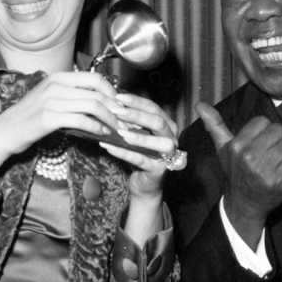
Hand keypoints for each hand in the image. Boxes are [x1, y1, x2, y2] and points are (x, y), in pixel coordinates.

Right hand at [0, 71, 120, 183]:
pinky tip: (101, 134)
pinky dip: (96, 127)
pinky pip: (81, 120)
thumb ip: (71, 96)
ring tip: (117, 129)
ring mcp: (52, 101)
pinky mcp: (49, 118)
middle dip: (116, 107)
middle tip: (125, 120)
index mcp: (58, 77)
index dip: (112, 91)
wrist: (4, 131)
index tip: (120, 105)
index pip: (95, 78)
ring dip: (109, 119)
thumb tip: (99, 102)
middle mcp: (56, 85)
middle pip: (97, 92)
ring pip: (92, 105)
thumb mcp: (50, 98)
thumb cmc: (29, 117)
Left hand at [100, 93, 178, 245]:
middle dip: (135, 114)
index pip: (153, 108)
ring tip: (117, 130)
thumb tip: (111, 103)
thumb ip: (129, 121)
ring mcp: (168, 155)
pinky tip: (109, 147)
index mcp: (167, 125)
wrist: (144, 184)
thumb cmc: (140, 155)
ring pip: (156, 142)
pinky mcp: (159, 171)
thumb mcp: (136, 134)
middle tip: (115, 110)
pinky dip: (124, 153)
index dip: (136, 101)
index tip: (117, 97)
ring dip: (136, 135)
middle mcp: (171, 138)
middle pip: (157, 122)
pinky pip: (141, 160)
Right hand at [197, 101, 281, 247]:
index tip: (259, 143)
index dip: (264, 131)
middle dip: (277, 141)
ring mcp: (263, 169)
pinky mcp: (278, 181)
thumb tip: (200, 105)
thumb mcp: (222, 149)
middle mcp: (249, 156)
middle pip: (279, 131)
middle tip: (269, 154)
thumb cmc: (235, 174)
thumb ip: (215, 125)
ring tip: (275, 164)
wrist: (242, 205)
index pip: (263, 122)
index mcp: (237, 145)